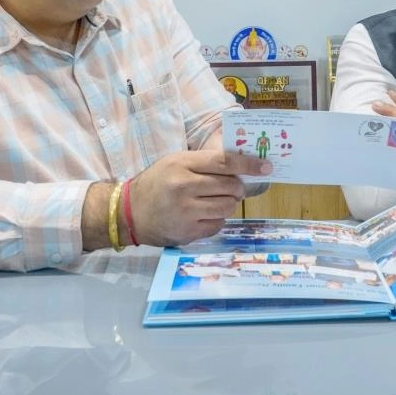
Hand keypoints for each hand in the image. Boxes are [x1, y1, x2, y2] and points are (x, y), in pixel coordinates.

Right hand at [112, 150, 272, 247]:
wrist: (129, 213)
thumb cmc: (156, 183)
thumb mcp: (175, 162)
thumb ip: (204, 162)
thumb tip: (241, 164)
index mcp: (182, 164)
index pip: (224, 162)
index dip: (249, 164)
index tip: (266, 166)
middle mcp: (184, 187)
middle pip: (230, 186)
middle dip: (238, 187)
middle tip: (233, 187)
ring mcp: (186, 212)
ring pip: (228, 206)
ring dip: (228, 204)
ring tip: (215, 201)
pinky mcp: (188, 232)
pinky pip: (218, 224)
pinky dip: (217, 219)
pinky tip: (204, 215)